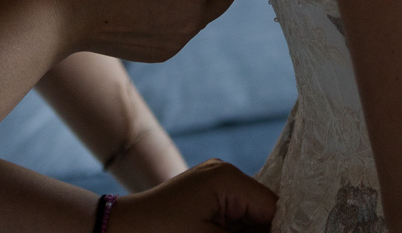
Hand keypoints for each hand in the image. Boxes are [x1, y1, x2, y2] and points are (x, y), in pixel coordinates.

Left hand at [110, 159, 275, 231]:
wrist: (119, 231)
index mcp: (229, 178)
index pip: (273, 207)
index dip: (282, 229)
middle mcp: (225, 174)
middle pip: (262, 212)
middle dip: (261, 232)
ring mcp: (214, 184)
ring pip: (248, 218)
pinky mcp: (205, 198)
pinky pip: (231, 217)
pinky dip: (232, 232)